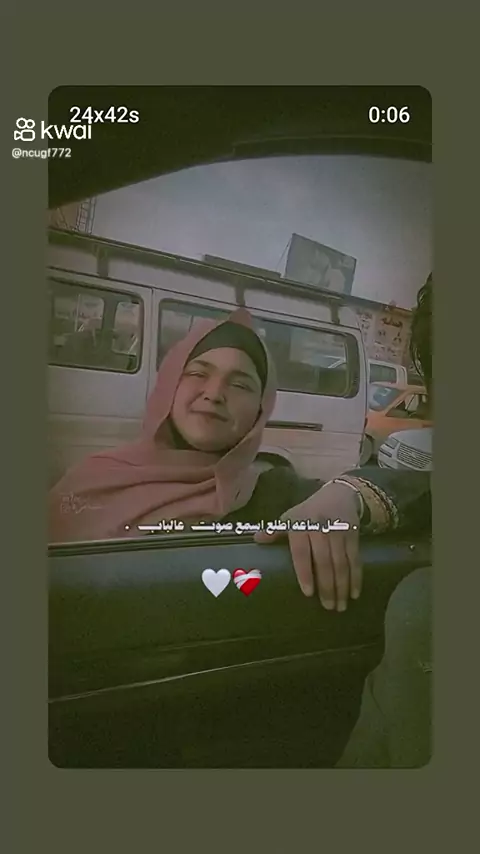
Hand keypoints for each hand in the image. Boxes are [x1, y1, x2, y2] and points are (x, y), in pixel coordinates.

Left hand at [254, 482, 361, 611]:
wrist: (339, 494)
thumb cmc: (309, 511)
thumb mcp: (290, 517)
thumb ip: (275, 531)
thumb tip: (256, 539)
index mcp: (301, 525)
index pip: (302, 553)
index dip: (305, 573)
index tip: (308, 593)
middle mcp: (320, 528)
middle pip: (324, 562)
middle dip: (327, 587)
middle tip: (329, 608)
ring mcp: (338, 532)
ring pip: (341, 564)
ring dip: (342, 586)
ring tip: (340, 606)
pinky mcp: (353, 535)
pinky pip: (355, 559)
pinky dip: (356, 577)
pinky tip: (355, 593)